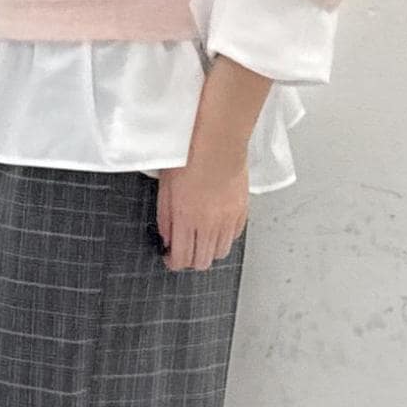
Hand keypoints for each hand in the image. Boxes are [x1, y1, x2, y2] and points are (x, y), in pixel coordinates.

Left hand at [155, 137, 248, 270]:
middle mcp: (209, 226)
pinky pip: (234, 236)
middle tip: (184, 250)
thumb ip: (165, 218)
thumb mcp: (165, 188)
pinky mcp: (242, 212)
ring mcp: (228, 221)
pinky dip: (225, 237)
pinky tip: (217, 227)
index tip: (170, 257)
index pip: (181, 258)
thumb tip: (167, 238)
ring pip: (220, 253)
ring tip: (202, 239)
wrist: (218, 144)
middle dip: (190, 260)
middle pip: (202, 262)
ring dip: (209, 250)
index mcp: (186, 220)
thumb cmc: (190, 159)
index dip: (173, 262)